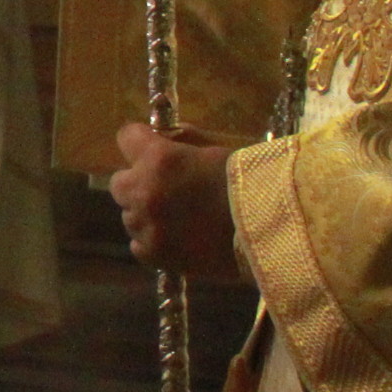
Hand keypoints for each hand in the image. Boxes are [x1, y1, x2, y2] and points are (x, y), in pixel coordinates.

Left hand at [109, 122, 241, 279]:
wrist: (272, 231)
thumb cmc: (250, 183)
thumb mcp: (217, 149)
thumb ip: (185, 141)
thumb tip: (164, 135)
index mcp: (160, 158)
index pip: (125, 138)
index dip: (140, 142)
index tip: (153, 148)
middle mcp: (145, 191)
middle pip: (120, 183)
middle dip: (138, 182)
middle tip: (166, 189)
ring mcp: (148, 226)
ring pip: (129, 216)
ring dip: (147, 214)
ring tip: (178, 219)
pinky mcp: (156, 255)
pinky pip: (138, 245)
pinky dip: (153, 242)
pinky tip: (178, 240)